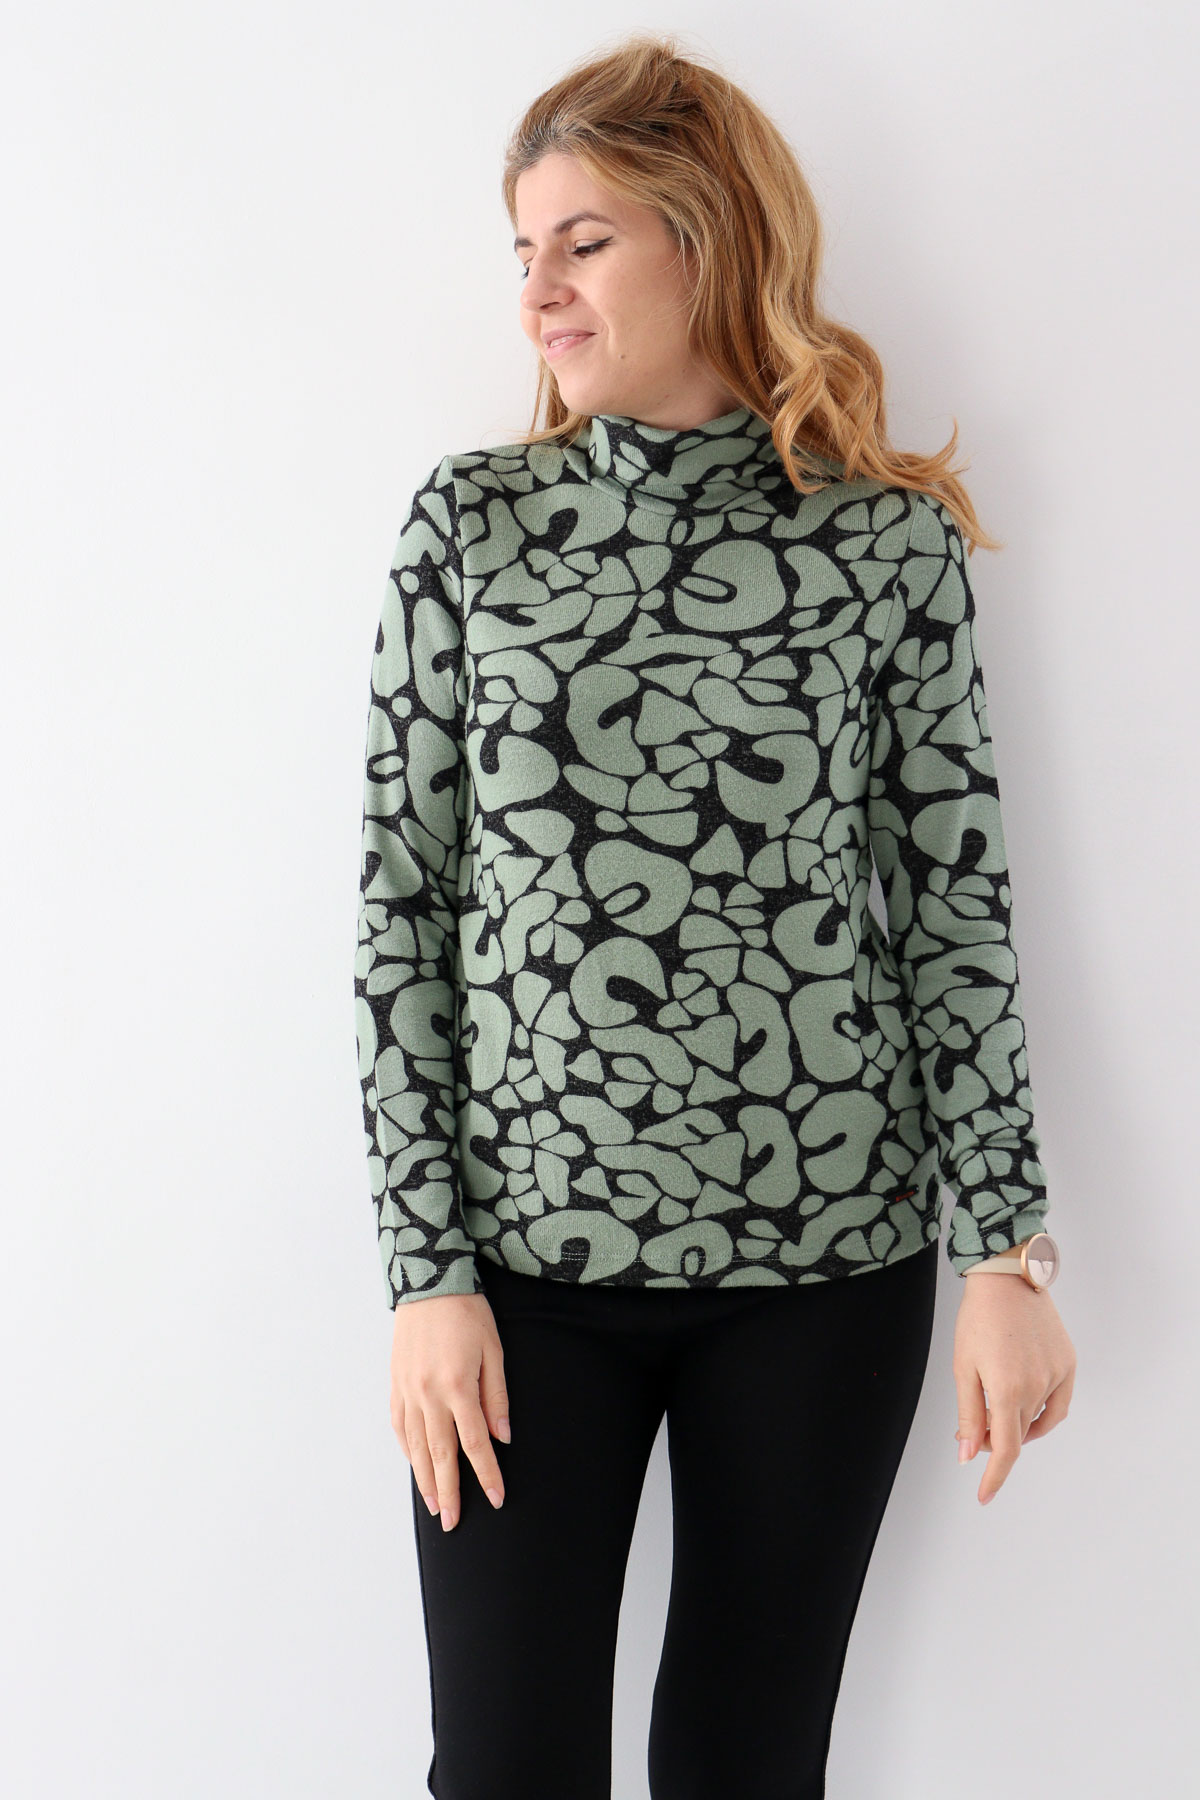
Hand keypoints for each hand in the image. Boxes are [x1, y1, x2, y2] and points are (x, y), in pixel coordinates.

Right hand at [390, 1291, 511, 1532]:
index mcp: (458, 1386)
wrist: (429, 1281)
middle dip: (450, 1492)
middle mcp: (429, 1394)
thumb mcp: (494, 1350)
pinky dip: (408, 1449)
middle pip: (441, 1455)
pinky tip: (416, 1465)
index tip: (496, 1499)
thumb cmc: (468, 1312)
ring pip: (416, 1446)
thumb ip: (497, 1396)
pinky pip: (400, 1426)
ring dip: (425, 1479)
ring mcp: (408, 1390)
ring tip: (435, 1507)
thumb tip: (502, 1437)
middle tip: (455, 1523)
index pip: (474, 1444)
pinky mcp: (396, 1383)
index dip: (487, 1474)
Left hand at [953, 1273, 1074, 1505]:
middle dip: (992, 1439)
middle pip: (1015, 1434)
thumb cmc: (978, 1319)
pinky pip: (1057, 1404)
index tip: (984, 1496)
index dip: (994, 1477)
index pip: (1004, 1450)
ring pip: (1035, 1419)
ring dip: (1015, 1425)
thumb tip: (967, 1455)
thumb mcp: (963, 1367)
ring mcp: (1056, 1376)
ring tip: (994, 1408)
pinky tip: (1026, 1410)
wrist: (1007, 1278)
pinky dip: (1042, 1415)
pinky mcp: (1068, 1364)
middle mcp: (1036, 1387)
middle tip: (973, 1429)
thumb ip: (968, 1414)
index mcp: (1006, 1390)